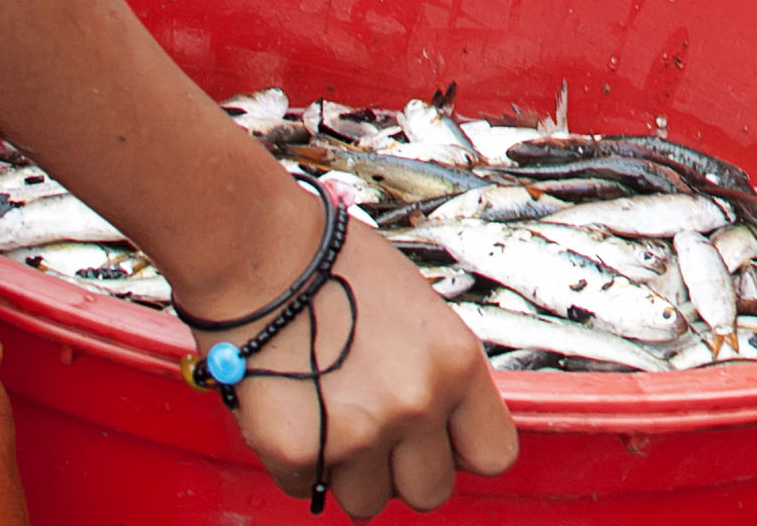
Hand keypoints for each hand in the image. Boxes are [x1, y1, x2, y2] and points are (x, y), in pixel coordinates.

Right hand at [216, 217, 518, 514]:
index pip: (494, 454)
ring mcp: (359, 435)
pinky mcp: (300, 452)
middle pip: (431, 492)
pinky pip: (306, 488)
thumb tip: (441, 422)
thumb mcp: (421, 313)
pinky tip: (294, 412)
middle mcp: (416, 405)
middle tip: (378, 437)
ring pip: (368, 502)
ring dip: (350, 473)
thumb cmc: (336, 268)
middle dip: (405, 472)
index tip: (442, 443)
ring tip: (330, 419)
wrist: (263, 255)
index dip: (463, 452)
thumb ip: (438, 373)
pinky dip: (299, 463)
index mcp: (456, 366)